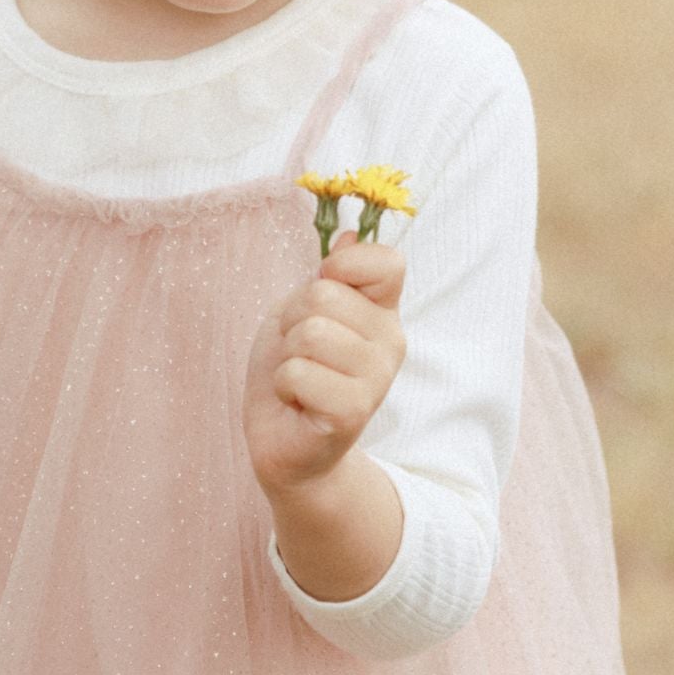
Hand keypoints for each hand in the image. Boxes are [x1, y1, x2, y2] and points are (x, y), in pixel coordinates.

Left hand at [243, 238, 406, 499]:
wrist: (284, 441)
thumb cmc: (294, 371)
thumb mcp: (303, 311)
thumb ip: (330, 276)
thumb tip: (348, 233)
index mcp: (383, 311)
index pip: (387, 263)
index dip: (345, 264)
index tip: (325, 288)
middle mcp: (390, 342)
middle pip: (324, 294)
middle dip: (292, 321)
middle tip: (298, 352)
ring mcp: (376, 379)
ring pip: (310, 333)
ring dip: (287, 355)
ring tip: (298, 377)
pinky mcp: (353, 412)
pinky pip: (299, 372)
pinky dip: (284, 385)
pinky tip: (297, 402)